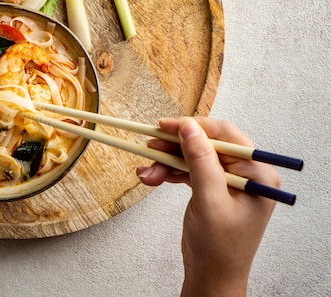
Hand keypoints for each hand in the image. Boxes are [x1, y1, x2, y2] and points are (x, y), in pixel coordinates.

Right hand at [136, 117, 279, 296]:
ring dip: (167, 162)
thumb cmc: (219, 248)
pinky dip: (170, 172)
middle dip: (175, 148)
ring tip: (147, 173)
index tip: (166, 126)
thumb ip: (200, 160)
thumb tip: (189, 127)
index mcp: (256, 172)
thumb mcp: (209, 200)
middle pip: (205, 145)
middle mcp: (245, 173)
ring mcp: (228, 181)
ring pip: (192, 157)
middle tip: (150, 147)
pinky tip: (154, 177)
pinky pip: (188, 170)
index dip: (194, 127)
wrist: (212, 277)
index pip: (225, 135)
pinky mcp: (212, 188)